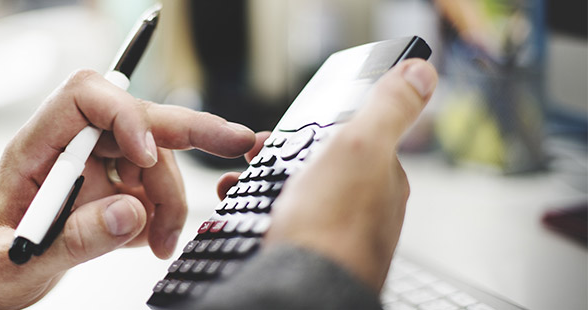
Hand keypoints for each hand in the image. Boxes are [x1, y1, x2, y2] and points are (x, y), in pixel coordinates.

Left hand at [0, 69, 255, 308]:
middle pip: (135, 119)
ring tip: (165, 244)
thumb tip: (133, 213)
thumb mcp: (18, 259)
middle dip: (188, 130)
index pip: (86, 97)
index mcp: (37, 147)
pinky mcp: (105, 192)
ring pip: (152, 160)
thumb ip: (75, 237)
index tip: (149, 156)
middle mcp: (69, 149)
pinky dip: (162, 213)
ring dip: (171, 199)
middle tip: (238, 143)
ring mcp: (90, 168)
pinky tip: (153, 241)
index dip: (126, 114)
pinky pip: (148, 188)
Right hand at [216, 59, 437, 291]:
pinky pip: (287, 225)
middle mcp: (367, 208)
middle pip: (320, 169)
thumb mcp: (362, 145)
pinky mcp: (316, 255)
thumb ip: (390, 106)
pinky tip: (257, 218)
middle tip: (252, 159)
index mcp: (383, 178)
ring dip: (267, 187)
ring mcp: (341, 233)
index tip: (276, 132)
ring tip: (239, 187)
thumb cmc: (333, 224)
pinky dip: (266, 215)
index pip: (349, 139)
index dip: (309, 130)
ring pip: (300, 197)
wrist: (307, 287)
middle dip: (281, 159)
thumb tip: (421, 72)